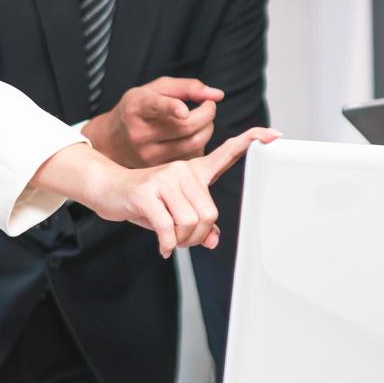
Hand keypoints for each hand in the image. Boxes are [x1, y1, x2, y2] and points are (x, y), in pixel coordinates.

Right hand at [35, 128, 281, 257]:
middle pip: (209, 214)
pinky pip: (169, 228)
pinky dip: (168, 244)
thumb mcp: (172, 212)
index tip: (275, 135)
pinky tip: (163, 247)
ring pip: (191, 223)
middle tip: (182, 240)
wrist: (108, 188)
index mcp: (194, 171)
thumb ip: (196, 223)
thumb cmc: (144, 200)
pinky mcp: (148, 193)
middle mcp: (183, 170)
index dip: (253, 141)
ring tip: (170, 240)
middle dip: (197, 237)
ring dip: (182, 241)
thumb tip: (215, 241)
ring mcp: (166, 179)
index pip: (229, 152)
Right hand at [83, 77, 223, 167]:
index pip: (155, 107)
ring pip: (193, 144)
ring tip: (201, 121)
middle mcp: (140, 133)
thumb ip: (187, 87)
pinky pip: (191, 158)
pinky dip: (200, 146)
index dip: (171, 108)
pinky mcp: (158, 170)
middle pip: (186, 126)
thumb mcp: (155, 90)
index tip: (183, 110)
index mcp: (137, 107)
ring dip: (207, 130)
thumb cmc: (138, 109)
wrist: (112, 140)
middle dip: (207, 114)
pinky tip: (192, 137)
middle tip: (208, 106)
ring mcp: (148, 155)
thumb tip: (217, 95)